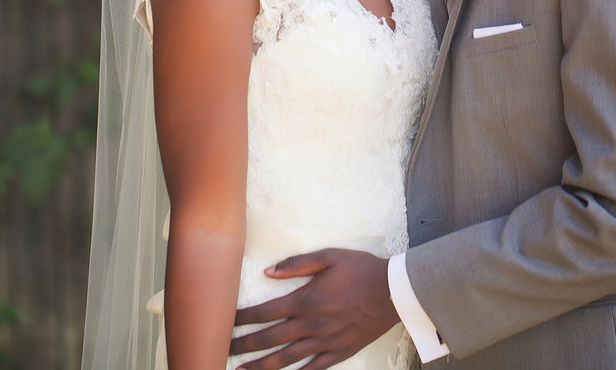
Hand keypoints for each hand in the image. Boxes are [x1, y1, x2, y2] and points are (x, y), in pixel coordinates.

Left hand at [230, 248, 398, 369]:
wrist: (394, 292)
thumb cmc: (361, 269)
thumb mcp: (329, 256)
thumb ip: (296, 264)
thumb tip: (268, 272)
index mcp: (306, 300)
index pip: (266, 312)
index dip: (242, 319)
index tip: (224, 322)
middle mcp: (312, 324)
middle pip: (270, 339)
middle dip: (244, 345)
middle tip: (222, 349)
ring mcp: (325, 342)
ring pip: (287, 359)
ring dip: (261, 366)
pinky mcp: (339, 353)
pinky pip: (313, 369)